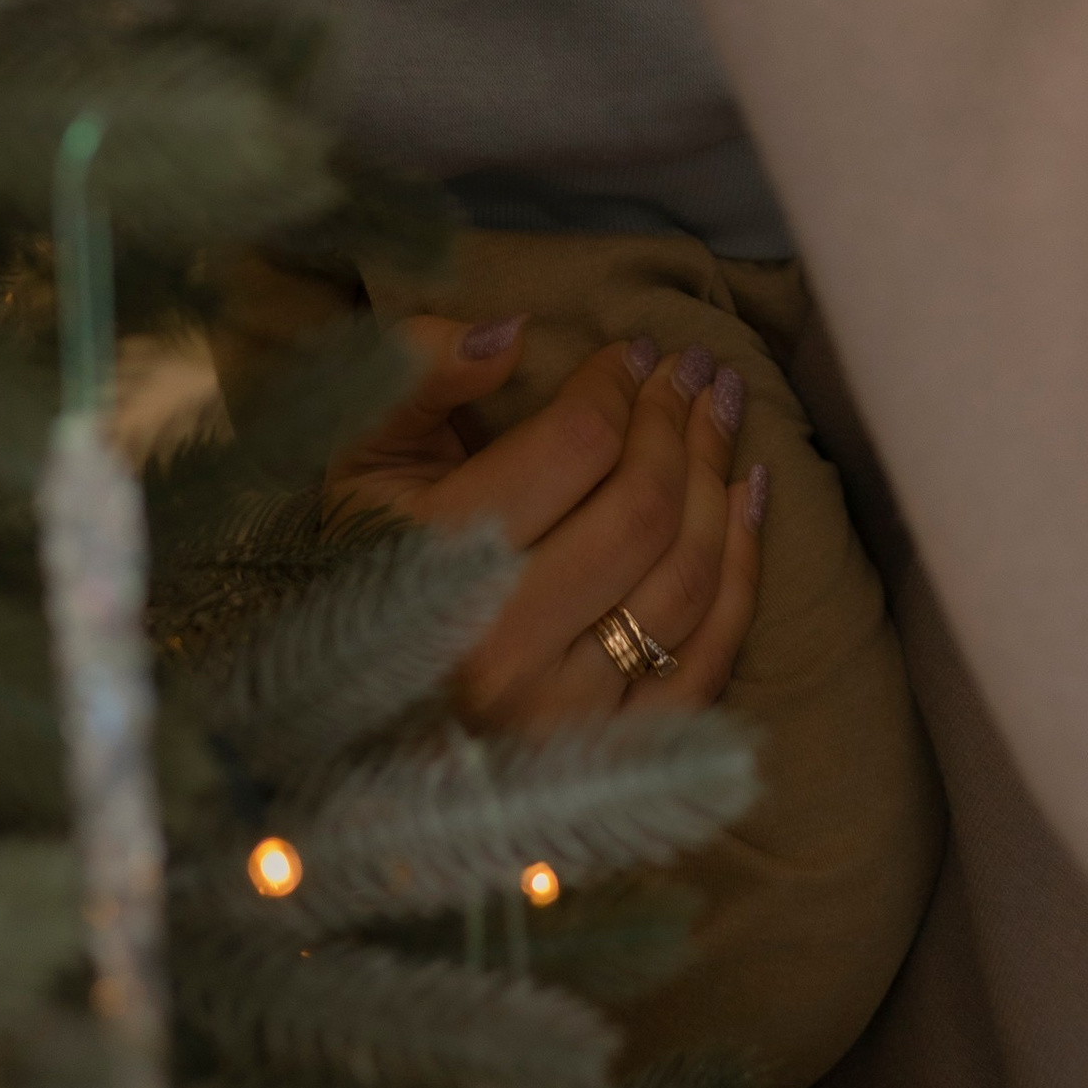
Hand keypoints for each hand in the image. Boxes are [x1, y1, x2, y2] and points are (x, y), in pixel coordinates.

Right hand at [338, 316, 763, 725]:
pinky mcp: (605, 756)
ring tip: (723, 412)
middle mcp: (499, 649)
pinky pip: (706, 658)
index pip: (575, 446)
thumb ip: (423, 373)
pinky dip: (743, 571)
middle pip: (641, 509)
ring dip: (719, 479)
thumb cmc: (362, 550)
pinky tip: (750, 495)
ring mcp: (558, 714)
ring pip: (684, 579)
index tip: (637, 349)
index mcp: (436, 561)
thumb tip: (512, 331)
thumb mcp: (364, 448)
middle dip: (680, 421)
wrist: (338, 697)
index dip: (619, 383)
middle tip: (696, 367)